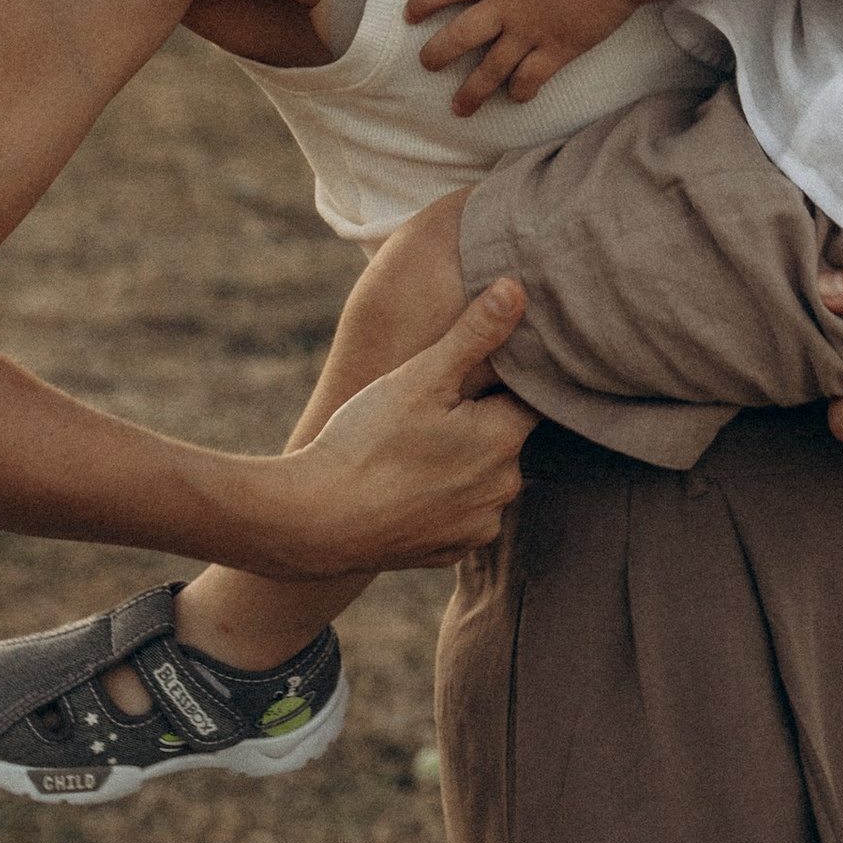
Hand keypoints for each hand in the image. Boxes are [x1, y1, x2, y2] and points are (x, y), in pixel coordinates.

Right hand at [262, 280, 536, 570]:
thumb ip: (475, 333)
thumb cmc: (367, 442)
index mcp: (505, 440)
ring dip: (461, 459)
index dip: (507, 377)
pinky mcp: (448, 552)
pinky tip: (406, 482)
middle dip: (480, 417)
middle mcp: (504, 488)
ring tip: (414, 443)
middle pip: (505, 436)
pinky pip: (457, 512)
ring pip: (481, 475)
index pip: (529, 395)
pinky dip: (439, 497)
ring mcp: (477, 525)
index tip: (479, 367)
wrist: (314, 523)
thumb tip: (519, 289)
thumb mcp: (422, 377)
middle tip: (434, 403)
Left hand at [408, 0, 632, 113]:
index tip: (410, 14)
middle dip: (437, 54)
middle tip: (427, 65)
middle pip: (460, 36)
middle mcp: (509, 6)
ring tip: (459, 108)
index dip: (426, 0)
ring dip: (472, 91)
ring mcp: (532, 31)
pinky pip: (532, 78)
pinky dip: (521, 91)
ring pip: (491, 69)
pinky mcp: (558, 49)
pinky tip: (516, 97)